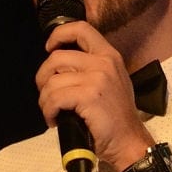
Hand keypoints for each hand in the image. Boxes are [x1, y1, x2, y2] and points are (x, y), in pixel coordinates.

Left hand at [35, 24, 150, 171]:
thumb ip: (92, 69)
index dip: (59, 35)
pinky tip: (53, 120)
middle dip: (43, 77)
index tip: (49, 48)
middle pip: (57, 57)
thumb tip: (62, 69)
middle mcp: (103, 63)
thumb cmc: (117, 119)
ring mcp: (96, 79)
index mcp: (109, 56)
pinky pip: (55, 98)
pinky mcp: (88, 96)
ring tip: (51, 112)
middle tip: (46, 93)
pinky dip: (48, 111)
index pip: (81, 29)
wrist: (128, 142)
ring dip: (45, 99)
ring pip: (52, 81)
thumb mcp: (112, 83)